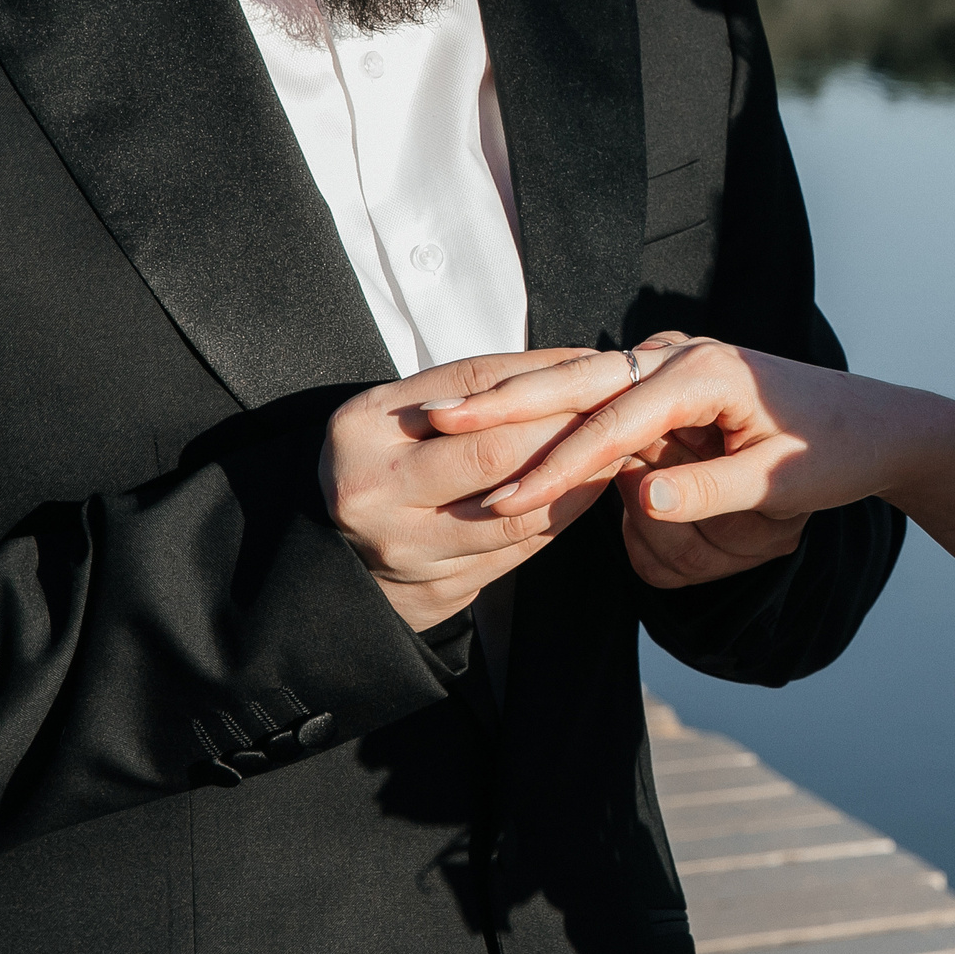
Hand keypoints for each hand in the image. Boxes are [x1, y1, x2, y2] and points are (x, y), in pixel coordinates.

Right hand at [321, 348, 622, 630]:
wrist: (333, 555)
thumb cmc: (385, 462)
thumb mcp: (404, 411)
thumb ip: (476, 390)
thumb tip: (576, 363)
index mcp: (362, 427)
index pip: (471, 388)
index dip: (543, 374)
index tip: (595, 365)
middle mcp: (373, 489)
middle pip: (495, 451)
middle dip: (568, 427)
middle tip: (621, 409)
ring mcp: (402, 548)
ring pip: (515, 510)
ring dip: (578, 477)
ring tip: (619, 448)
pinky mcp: (435, 591)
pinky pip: (516, 550)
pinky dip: (561, 516)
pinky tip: (591, 492)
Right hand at [426, 337, 906, 585]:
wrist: (872, 425)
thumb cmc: (832, 451)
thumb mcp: (783, 484)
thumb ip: (712, 494)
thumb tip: (640, 499)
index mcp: (706, 373)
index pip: (613, 423)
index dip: (557, 465)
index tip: (505, 498)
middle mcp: (678, 356)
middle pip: (577, 379)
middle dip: (506, 402)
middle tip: (439, 421)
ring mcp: (667, 364)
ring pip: (576, 381)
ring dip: (515, 401)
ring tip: (446, 419)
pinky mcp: (662, 382)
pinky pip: (594, 395)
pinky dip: (546, 409)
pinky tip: (498, 425)